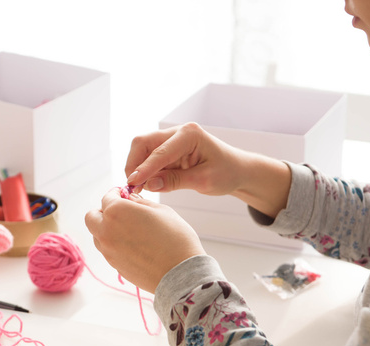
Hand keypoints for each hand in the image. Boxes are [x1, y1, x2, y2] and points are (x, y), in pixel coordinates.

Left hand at [85, 188, 205, 292]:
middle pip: (91, 217)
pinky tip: (134, 245)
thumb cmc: (175, 238)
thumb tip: (130, 199)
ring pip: (97, 235)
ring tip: (128, 230)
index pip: (107, 197)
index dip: (116, 193)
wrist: (180, 272)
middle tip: (121, 212)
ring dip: (106, 229)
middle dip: (103, 211)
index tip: (124, 194)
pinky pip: (108, 250)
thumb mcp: (160, 210)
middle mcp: (106, 231)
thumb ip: (140, 202)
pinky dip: (114, 244)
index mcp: (116, 212)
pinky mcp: (114, 266)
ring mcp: (108, 251)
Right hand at [126, 122, 290, 217]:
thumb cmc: (226, 173)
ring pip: (142, 150)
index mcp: (190, 135)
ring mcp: (171, 139)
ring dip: (138, 169)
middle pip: (143, 143)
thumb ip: (175, 181)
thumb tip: (148, 184)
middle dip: (134, 165)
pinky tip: (150, 185)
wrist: (237, 170)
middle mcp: (178, 132)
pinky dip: (145, 171)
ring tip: (142, 189)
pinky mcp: (168, 149)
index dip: (144, 169)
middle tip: (134, 188)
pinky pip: (149, 158)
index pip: (159, 152)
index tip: (132, 183)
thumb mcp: (204, 181)